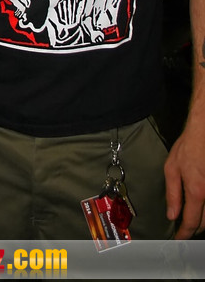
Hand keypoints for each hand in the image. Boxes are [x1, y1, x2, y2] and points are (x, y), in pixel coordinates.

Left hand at [165, 116, 204, 237]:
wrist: (204, 132)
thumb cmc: (189, 147)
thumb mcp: (172, 168)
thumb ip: (172, 194)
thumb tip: (172, 214)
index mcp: (197, 191)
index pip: (190, 222)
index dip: (184, 234)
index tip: (178, 240)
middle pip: (204, 224)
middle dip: (193, 230)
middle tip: (183, 231)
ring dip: (202, 222)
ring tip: (191, 222)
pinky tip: (200, 209)